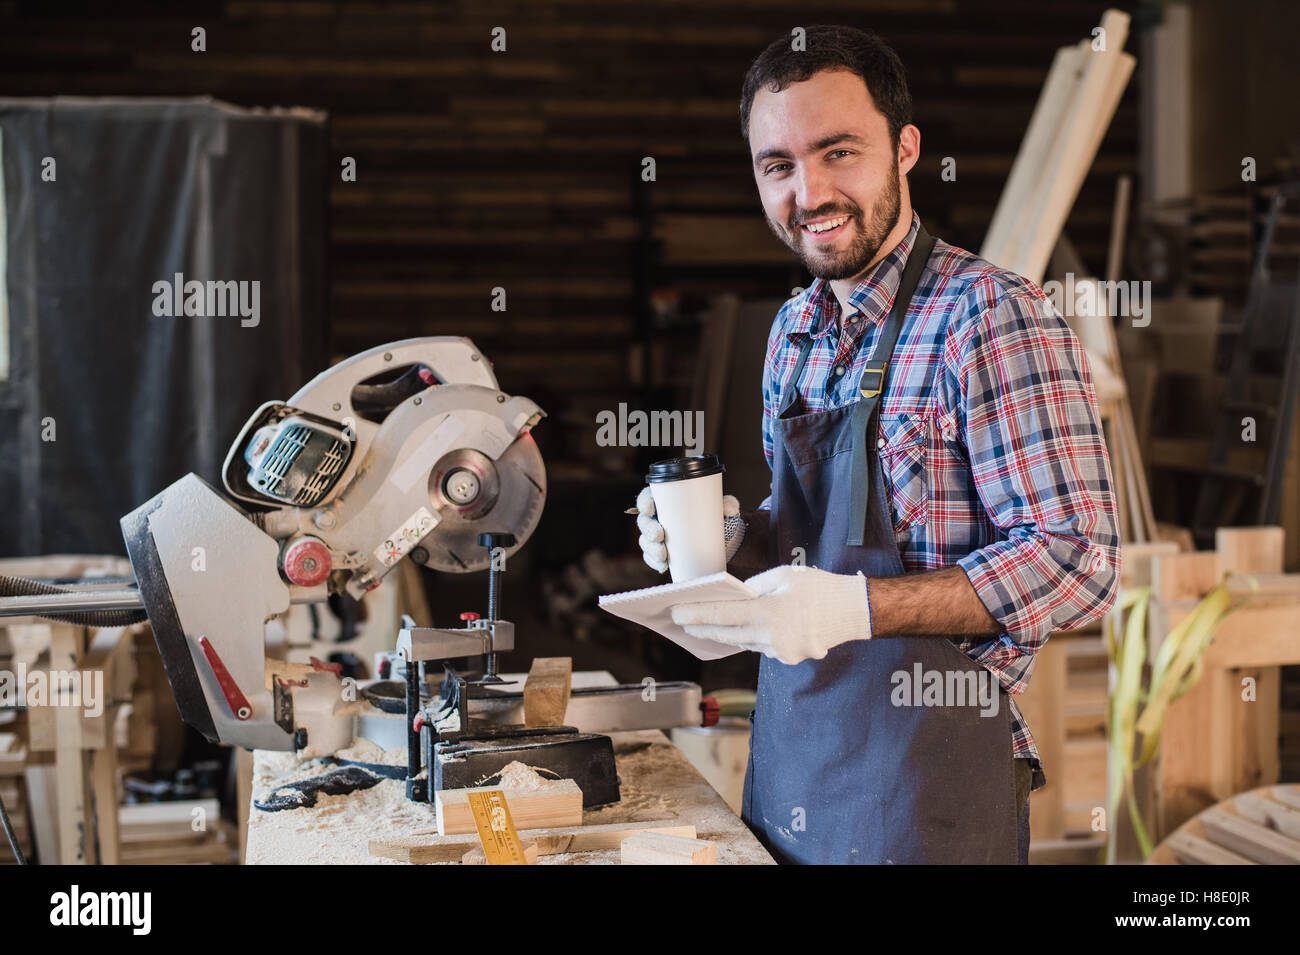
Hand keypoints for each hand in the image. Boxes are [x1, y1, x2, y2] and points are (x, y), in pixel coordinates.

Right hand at [635, 486, 745, 574]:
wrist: (725, 539)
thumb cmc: (720, 516)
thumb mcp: (725, 506)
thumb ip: (729, 503)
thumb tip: (729, 509)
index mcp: (667, 501)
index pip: (647, 497)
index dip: (644, 502)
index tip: (650, 509)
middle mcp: (659, 518)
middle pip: (644, 521)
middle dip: (648, 530)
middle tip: (660, 536)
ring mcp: (659, 537)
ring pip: (646, 541)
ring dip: (650, 549)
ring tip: (663, 555)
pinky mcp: (664, 553)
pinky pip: (652, 558)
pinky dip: (654, 562)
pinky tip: (662, 566)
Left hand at [670, 564, 870, 664]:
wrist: (855, 611)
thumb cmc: (820, 587)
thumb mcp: (783, 576)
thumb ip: (754, 588)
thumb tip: (734, 598)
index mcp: (768, 613)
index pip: (722, 616)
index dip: (696, 615)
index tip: (675, 613)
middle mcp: (772, 638)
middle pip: (727, 634)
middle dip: (703, 628)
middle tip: (683, 623)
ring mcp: (781, 652)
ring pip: (744, 642)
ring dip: (726, 634)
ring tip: (706, 627)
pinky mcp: (789, 658)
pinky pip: (762, 647)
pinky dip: (752, 637)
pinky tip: (744, 629)